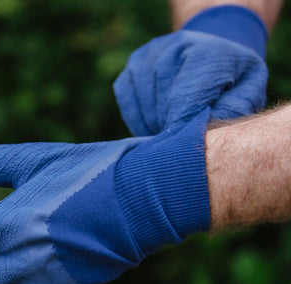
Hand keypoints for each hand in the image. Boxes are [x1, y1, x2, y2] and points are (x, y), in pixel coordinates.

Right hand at [114, 5, 267, 135]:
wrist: (209, 54)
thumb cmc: (230, 80)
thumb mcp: (247, 91)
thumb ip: (233, 109)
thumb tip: (203, 131)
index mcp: (207, 52)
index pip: (185, 99)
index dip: (183, 127)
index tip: (185, 144)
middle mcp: (172, 47)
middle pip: (162, 103)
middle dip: (171, 127)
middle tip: (181, 138)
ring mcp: (147, 57)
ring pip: (143, 105)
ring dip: (155, 125)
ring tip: (170, 129)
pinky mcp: (130, 70)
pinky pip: (127, 104)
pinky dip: (139, 120)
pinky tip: (155, 122)